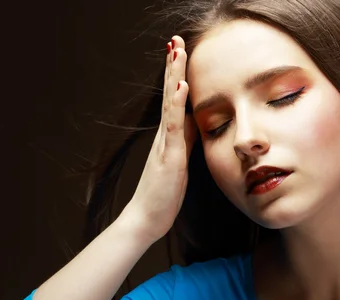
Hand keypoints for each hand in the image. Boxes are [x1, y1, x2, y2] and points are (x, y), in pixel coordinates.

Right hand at [122, 35, 197, 242]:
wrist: (145, 219)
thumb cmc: (162, 195)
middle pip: (170, 94)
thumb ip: (184, 142)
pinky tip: (180, 86)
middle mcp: (164, 136)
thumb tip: (194, 124)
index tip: (180, 52)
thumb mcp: (179, 163)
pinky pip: (173, 127)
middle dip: (173, 66)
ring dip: (174, 76)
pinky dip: (176, 105)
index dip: (177, 75)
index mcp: (169, 137)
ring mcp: (165, 145)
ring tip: (176, 50)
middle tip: (174, 40)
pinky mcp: (169, 157)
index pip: (175, 100)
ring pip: (170, 104)